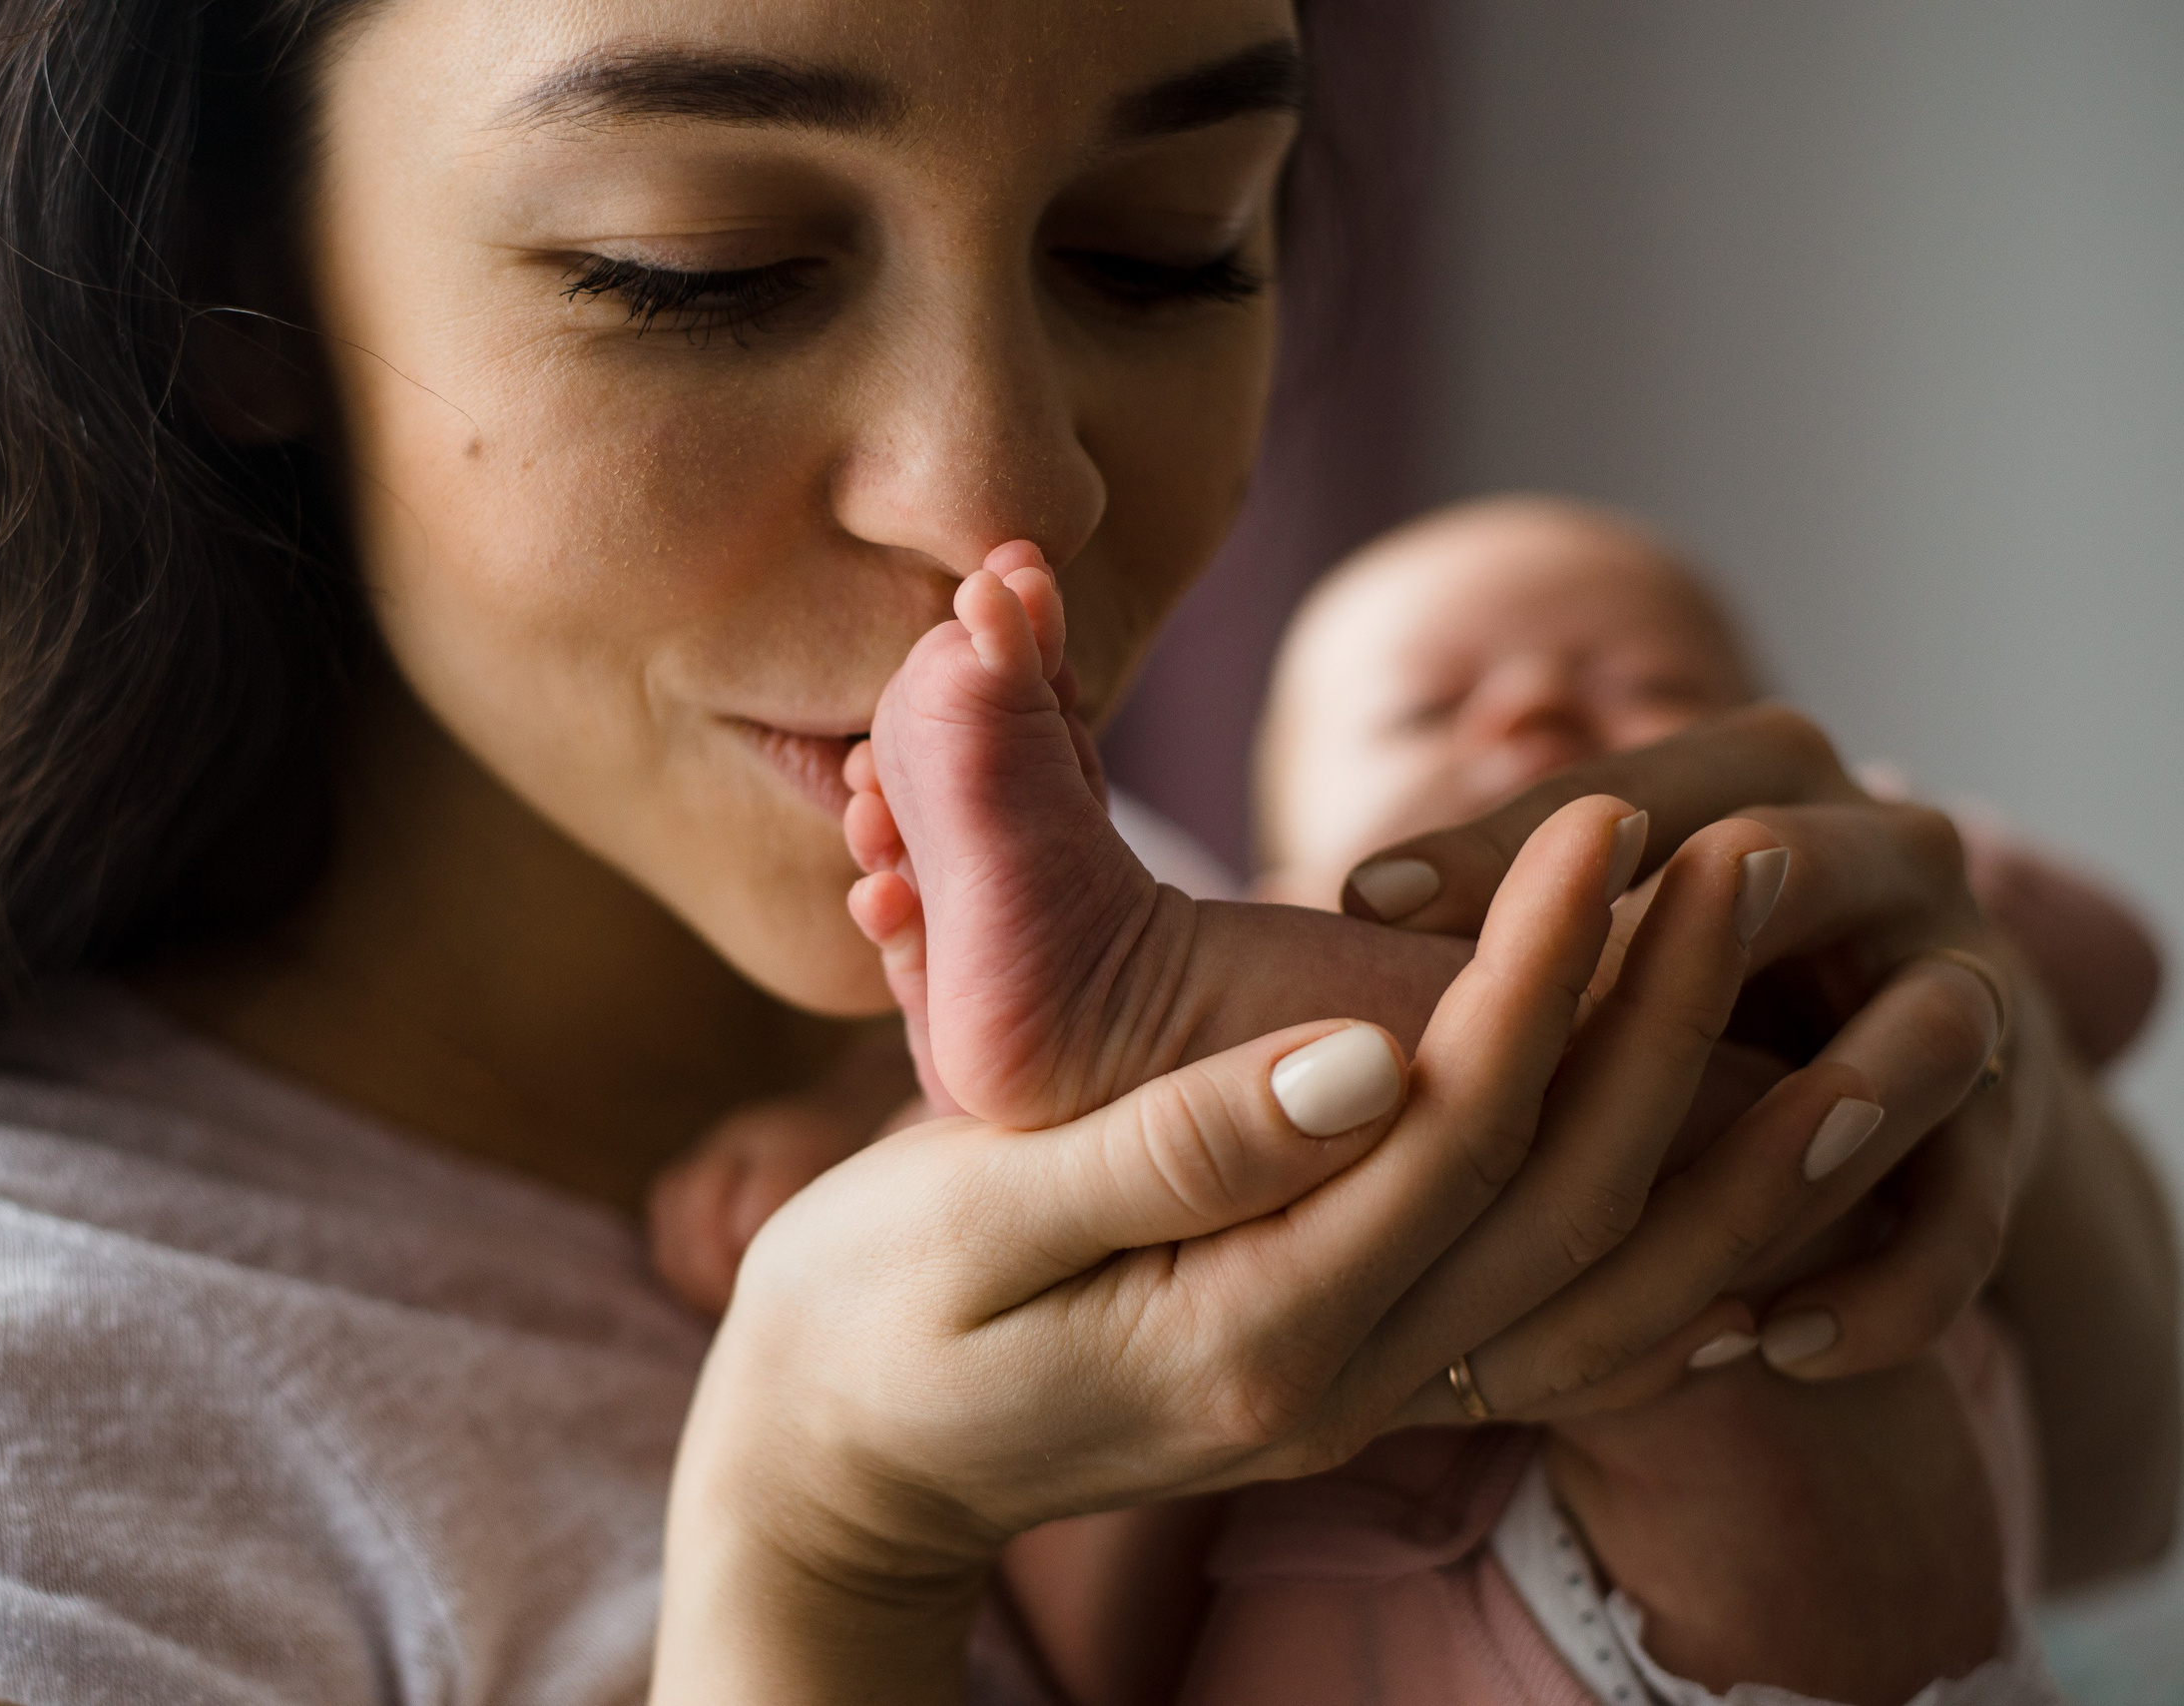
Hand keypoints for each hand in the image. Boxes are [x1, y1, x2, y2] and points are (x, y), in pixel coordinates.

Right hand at [652, 798, 1870, 1702]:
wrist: (841, 1462)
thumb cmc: (868, 1312)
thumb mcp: (973, 1220)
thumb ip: (1170, 1151)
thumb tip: (1366, 1055)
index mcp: (1246, 1332)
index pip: (1453, 1134)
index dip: (1547, 973)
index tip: (1602, 823)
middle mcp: (1340, 1384)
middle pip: (1564, 1198)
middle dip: (1663, 1017)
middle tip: (1735, 849)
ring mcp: (1361, 1397)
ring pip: (1597, 1271)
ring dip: (1698, 1118)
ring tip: (1754, 964)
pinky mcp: (1355, 1378)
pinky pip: (1557, 1316)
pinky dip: (1663, 1229)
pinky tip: (1726, 1145)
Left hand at [1341, 703, 2030, 1390]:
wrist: (1885, 1054)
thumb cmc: (1681, 962)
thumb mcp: (1600, 911)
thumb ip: (1497, 897)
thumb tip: (1343, 897)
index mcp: (1765, 775)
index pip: (1636, 785)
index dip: (1501, 843)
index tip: (1360, 901)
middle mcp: (1887, 851)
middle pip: (1790, 866)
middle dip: (1684, 931)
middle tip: (1559, 1018)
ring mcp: (1970, 986)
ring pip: (1923, 1036)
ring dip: (1819, 1128)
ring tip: (1706, 1234)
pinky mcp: (2013, 1129)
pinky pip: (1968, 1213)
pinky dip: (1885, 1287)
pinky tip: (1770, 1347)